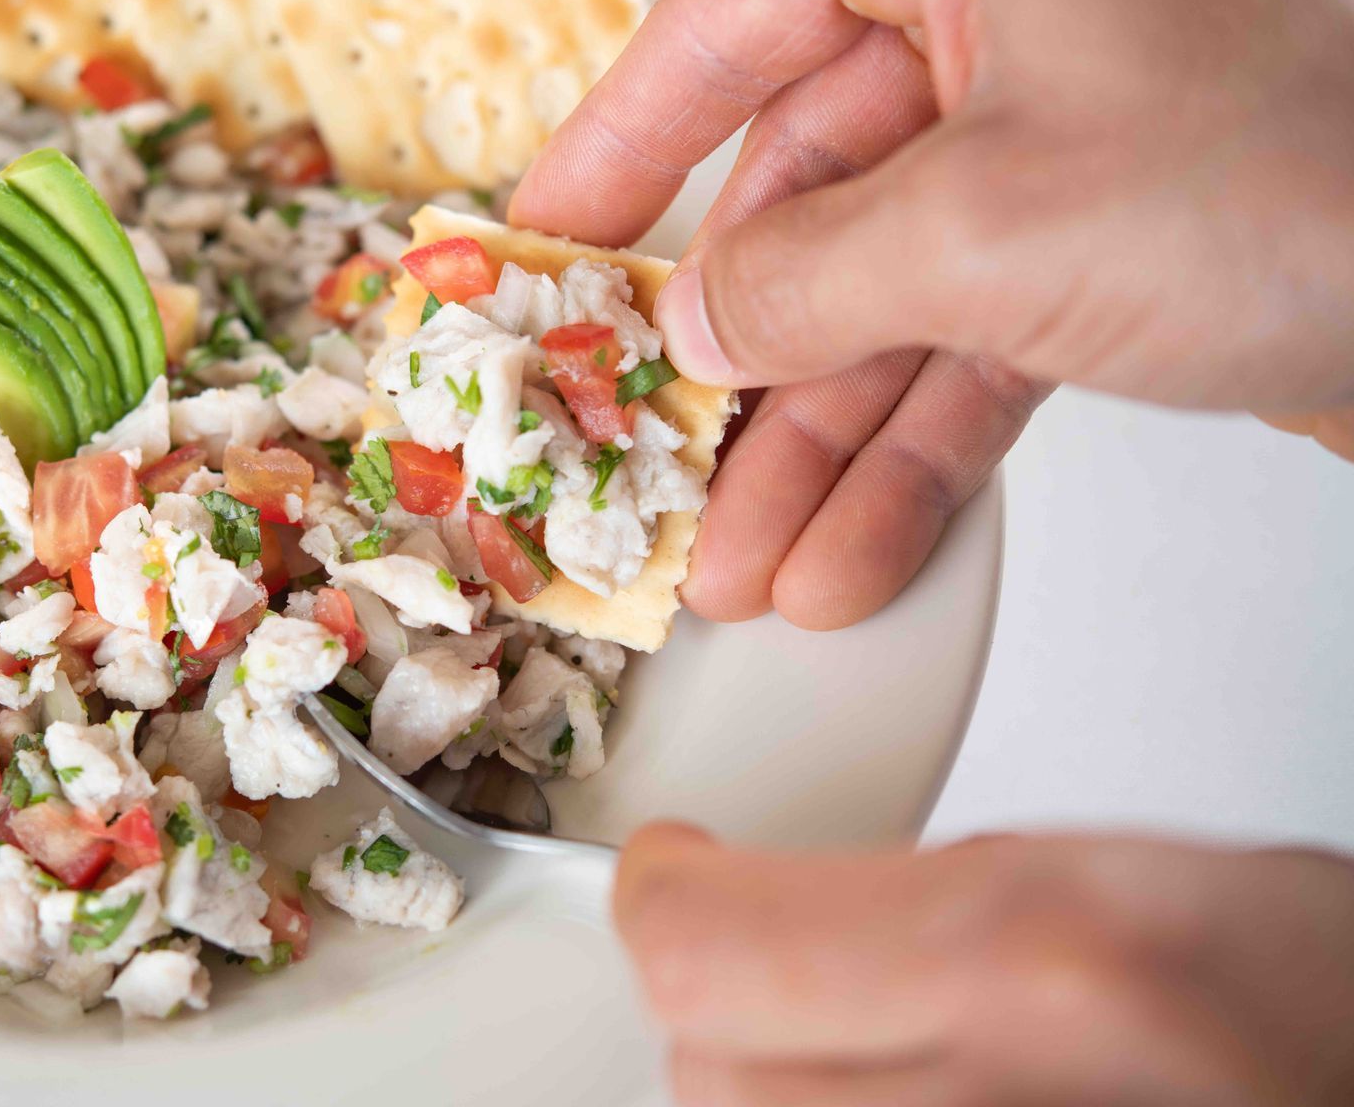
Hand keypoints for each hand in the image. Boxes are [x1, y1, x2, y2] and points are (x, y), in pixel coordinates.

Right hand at [511, 0, 1353, 627]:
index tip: (539, 236)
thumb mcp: (990, 223)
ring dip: (813, 434)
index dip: (617, 146)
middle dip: (734, 356)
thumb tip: (694, 312)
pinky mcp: (1128, 234)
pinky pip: (975, 338)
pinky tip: (849, 545)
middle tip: (646, 446)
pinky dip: (915, 444)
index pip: (728, 18)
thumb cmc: (1320, 159)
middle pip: (806, 182)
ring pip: (886, 284)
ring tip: (740, 554)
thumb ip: (800, 271)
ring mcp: (1076, 121)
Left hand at [615, 824, 1353, 1104]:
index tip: (674, 868)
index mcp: (1030, 963)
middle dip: (714, 995)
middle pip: (711, 1075)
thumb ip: (928, 887)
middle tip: (761, 941)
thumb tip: (791, 900)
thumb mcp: (1121, 878)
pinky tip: (912, 1086)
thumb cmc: (1329, 1002)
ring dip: (777, 1080)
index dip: (665, 897)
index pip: (705, 949)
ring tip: (856, 1026)